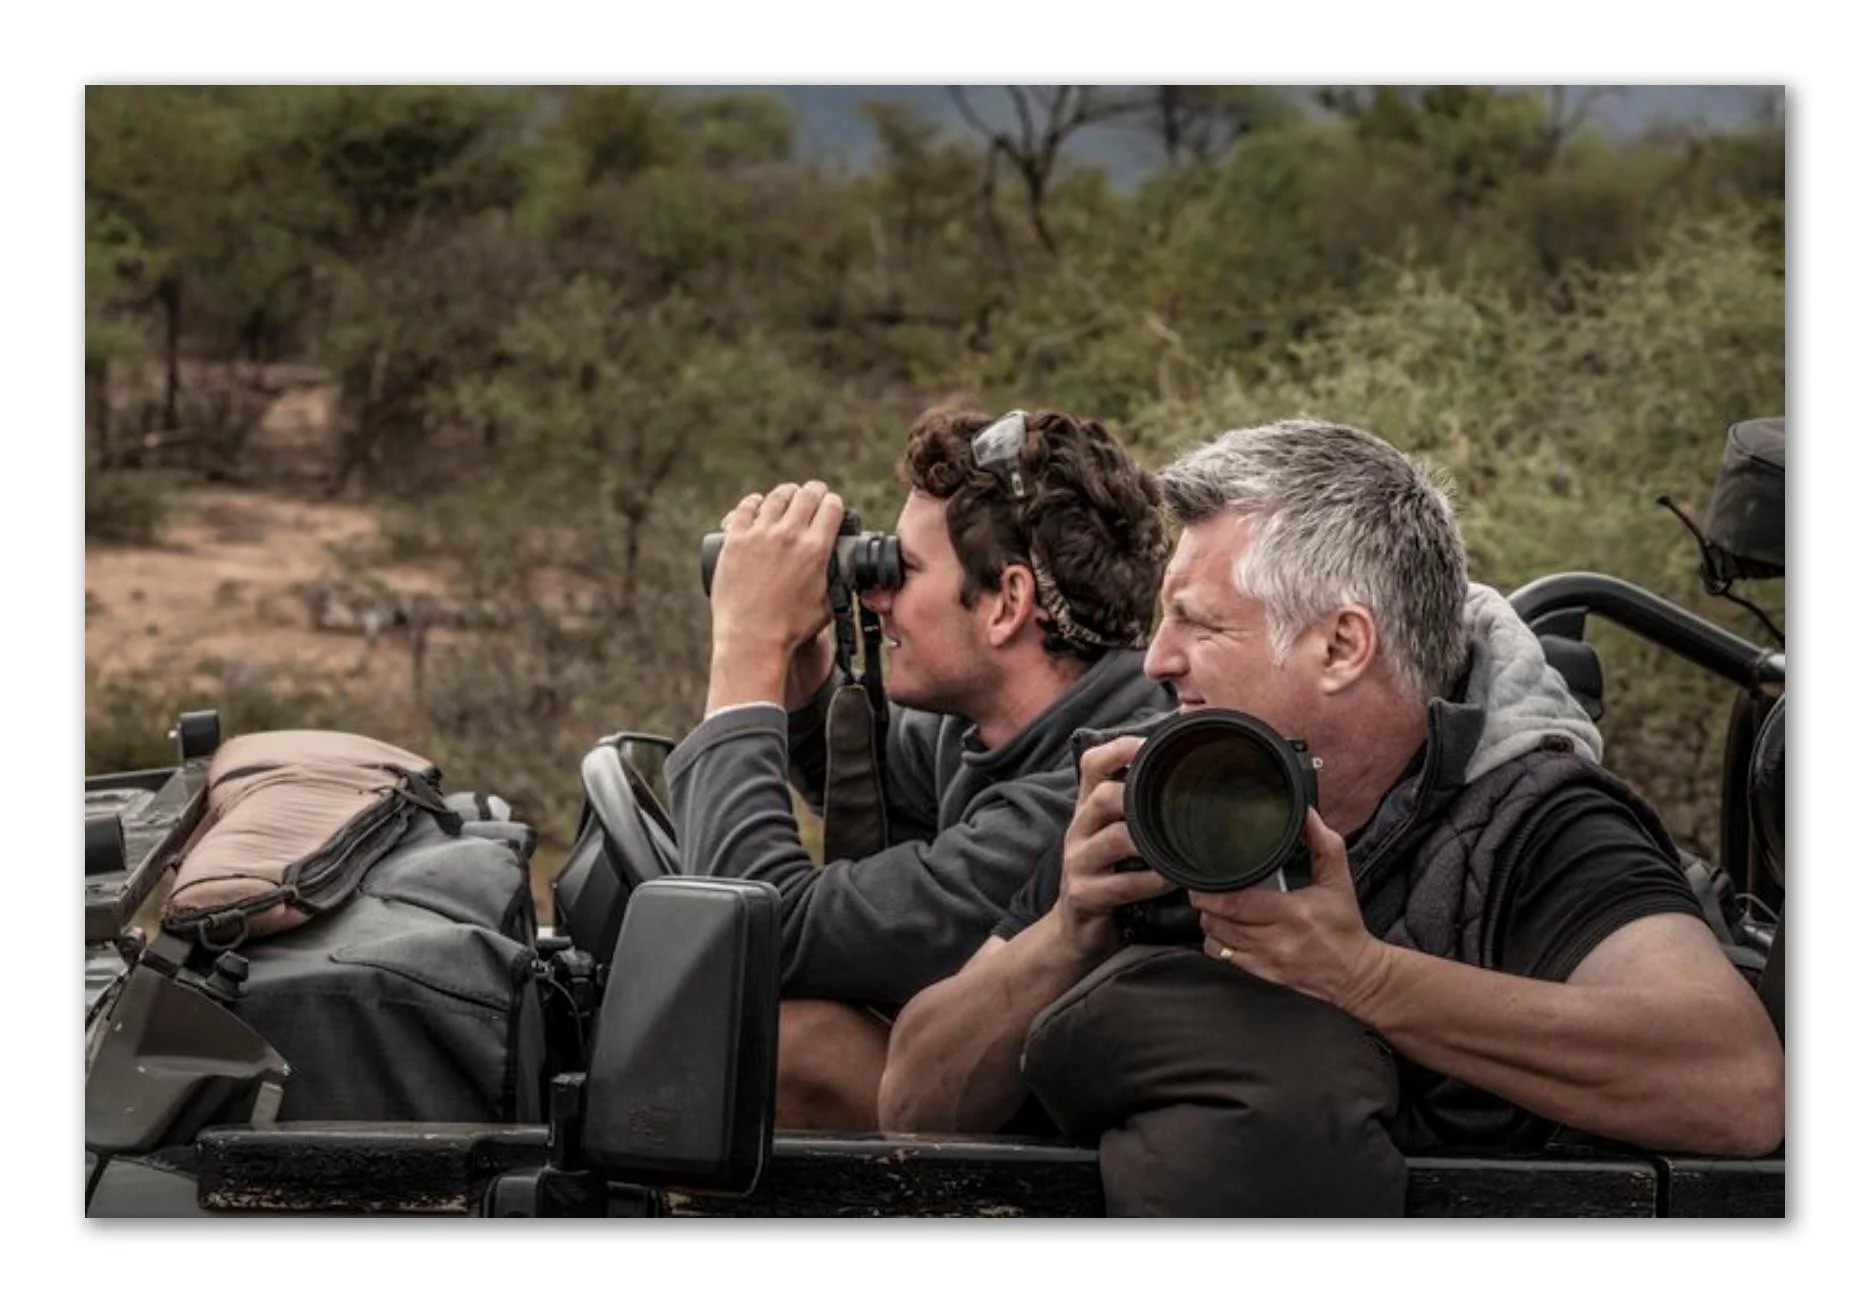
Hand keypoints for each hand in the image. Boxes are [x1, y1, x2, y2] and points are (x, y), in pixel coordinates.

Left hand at [704, 482, 843, 713]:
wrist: (751, 638)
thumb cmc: (790, 628)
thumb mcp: (828, 605)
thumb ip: (838, 582)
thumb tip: (846, 574)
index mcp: (816, 548)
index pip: (831, 507)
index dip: (834, 503)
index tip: (831, 506)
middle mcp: (789, 535)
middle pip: (806, 494)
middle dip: (814, 492)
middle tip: (813, 495)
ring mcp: (759, 534)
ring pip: (777, 497)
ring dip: (786, 494)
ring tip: (787, 497)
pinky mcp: (735, 539)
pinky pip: (745, 508)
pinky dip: (754, 503)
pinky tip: (758, 504)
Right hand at [1051, 735, 1174, 961]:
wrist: (1077, 930)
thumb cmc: (1110, 876)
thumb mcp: (1117, 837)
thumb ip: (1139, 809)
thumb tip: (1187, 775)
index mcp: (1088, 808)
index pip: (1092, 763)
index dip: (1120, 749)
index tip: (1153, 747)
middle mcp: (1079, 829)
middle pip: (1102, 797)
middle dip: (1139, 797)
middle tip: (1174, 805)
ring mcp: (1078, 863)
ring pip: (1114, 839)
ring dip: (1151, 842)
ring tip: (1179, 847)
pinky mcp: (1085, 895)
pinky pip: (1123, 885)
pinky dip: (1153, 881)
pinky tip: (1172, 880)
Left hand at [1188, 809, 1390, 1011]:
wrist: (1354, 972)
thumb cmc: (1344, 925)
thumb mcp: (1338, 880)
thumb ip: (1324, 844)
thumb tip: (1308, 815)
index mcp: (1293, 913)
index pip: (1237, 904)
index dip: (1211, 893)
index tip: (1202, 882)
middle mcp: (1276, 939)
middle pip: (1220, 921)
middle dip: (1206, 904)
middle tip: (1204, 890)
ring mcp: (1267, 960)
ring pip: (1218, 939)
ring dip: (1210, 921)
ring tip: (1215, 907)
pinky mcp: (1262, 973)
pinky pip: (1225, 958)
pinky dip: (1217, 942)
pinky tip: (1225, 931)